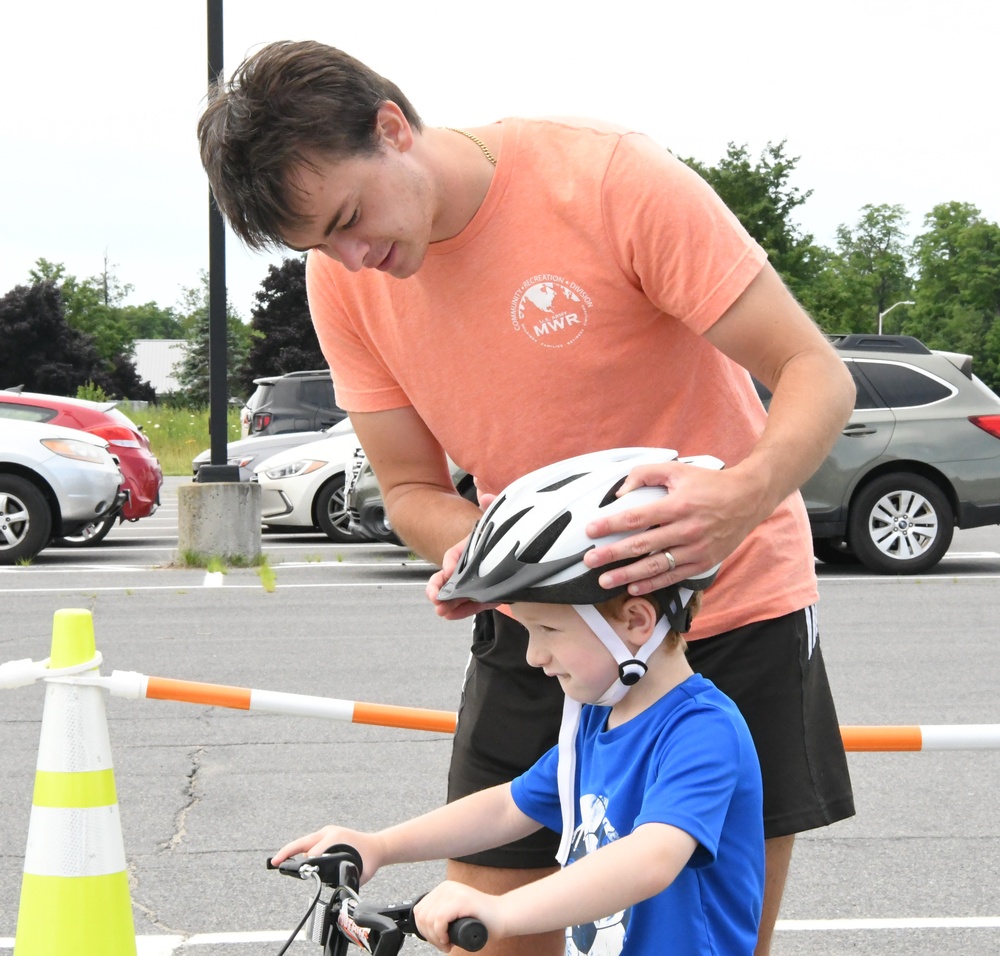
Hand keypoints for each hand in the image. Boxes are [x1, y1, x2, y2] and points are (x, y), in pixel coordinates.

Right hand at [270, 825, 386, 885]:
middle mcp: (330, 833)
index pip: (315, 851)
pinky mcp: (326, 835)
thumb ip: (348, 880)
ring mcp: (327, 832)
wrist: (377, 846)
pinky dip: (299, 849)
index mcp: (337, 838)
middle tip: (275, 862)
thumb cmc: (369, 859)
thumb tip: (335, 890)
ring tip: (279, 861)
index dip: (305, 863)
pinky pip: (309, 842)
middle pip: (304, 842)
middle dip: (288, 851)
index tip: (295, 870)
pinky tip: (291, 858)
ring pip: (305, 841)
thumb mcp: (361, 872)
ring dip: (292, 850)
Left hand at [414, 880, 506, 952]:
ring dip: (435, 938)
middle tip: (443, 944)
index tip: (437, 940)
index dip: (424, 930)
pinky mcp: (462, 900)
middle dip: (429, 936)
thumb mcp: (454, 914)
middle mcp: (447, 887)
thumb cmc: (481, 920)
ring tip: (447, 943)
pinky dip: (440, 934)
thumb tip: (422, 928)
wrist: (503, 916)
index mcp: (443, 889)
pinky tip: (448, 940)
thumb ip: (440, 915)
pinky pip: (440, 919)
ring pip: (429, 918)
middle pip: (422, 916)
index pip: (419, 911)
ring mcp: (454, 892)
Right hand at [425, 494, 499, 620]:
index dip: (450, 562)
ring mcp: (480, 582)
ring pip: (458, 593)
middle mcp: (474, 566)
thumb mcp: (500, 521)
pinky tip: (449, 615)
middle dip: (439, 587)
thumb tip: (486, 496)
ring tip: (441, 610)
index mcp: (472, 548)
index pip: (455, 555)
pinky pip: (473, 604)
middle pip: (450, 577)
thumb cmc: (511, 532)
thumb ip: (492, 509)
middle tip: (433, 596)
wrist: (530, 549)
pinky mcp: (490, 595)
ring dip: (447, 602)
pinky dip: (461, 610)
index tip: (449, 570)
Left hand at [582, 461, 768, 595]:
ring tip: (606, 580)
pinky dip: (653, 584)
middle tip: (590, 561)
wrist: (749, 498)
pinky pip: (674, 577)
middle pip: (642, 545)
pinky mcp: (704, 563)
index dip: (611, 525)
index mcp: (678, 505)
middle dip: (612, 554)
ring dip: (628, 575)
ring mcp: (696, 549)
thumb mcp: (678, 470)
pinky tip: (634, 588)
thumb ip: (646, 474)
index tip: (591, 531)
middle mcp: (687, 529)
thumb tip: (621, 492)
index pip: (637, 517)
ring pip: (656, 566)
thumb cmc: (711, 484)